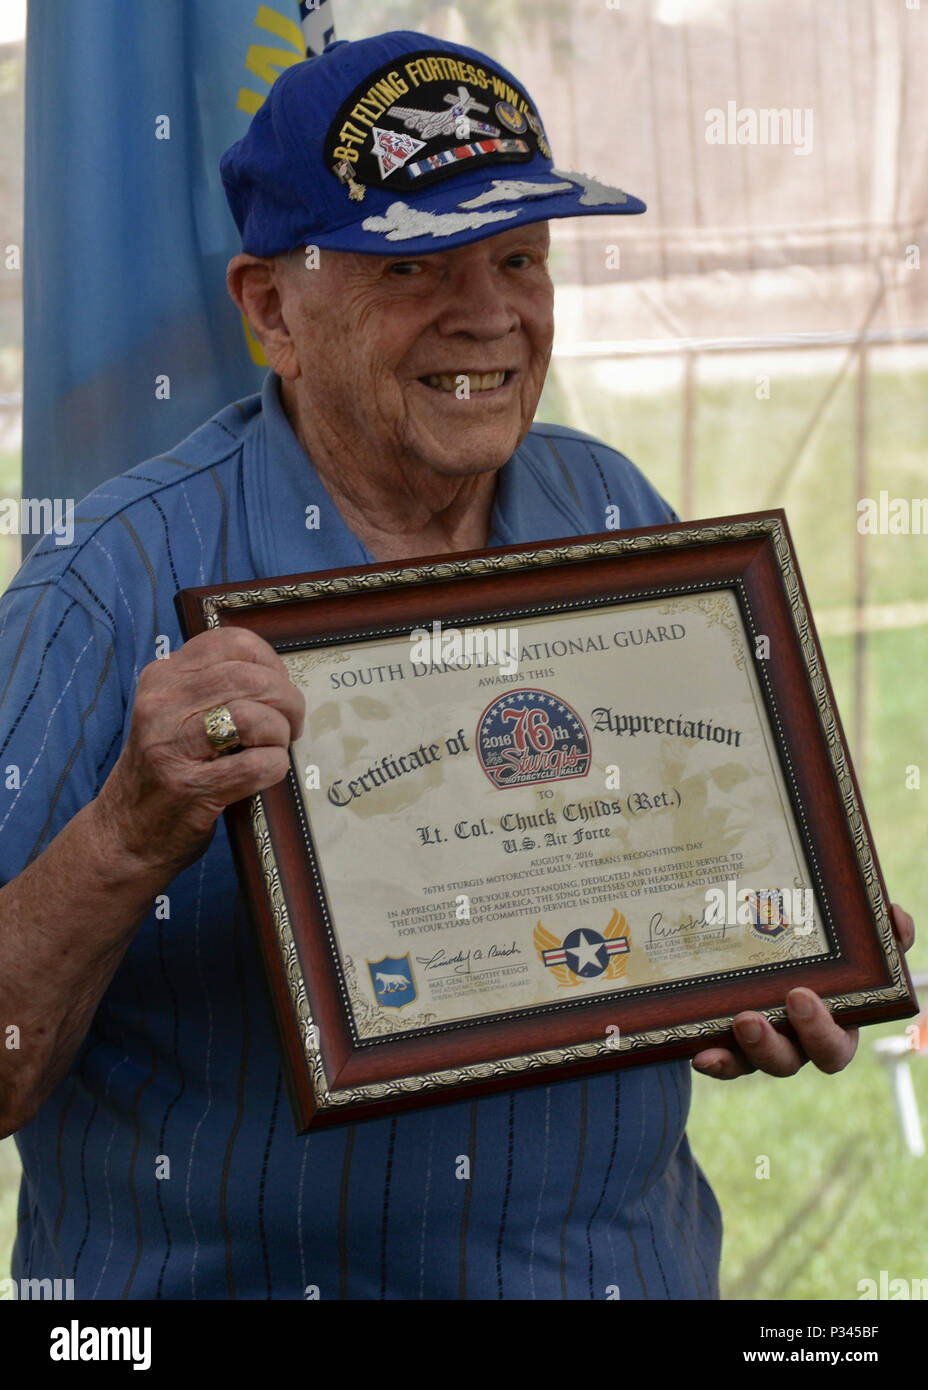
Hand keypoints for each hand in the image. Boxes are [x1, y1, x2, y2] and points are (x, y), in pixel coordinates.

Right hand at [94, 626, 305, 878]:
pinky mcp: (189, 787)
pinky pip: (257, 764)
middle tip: (291, 724)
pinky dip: (274, 769)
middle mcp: (162, 704)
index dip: (270, 662)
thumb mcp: (174, 715)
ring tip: (274, 750)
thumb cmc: (163, 772)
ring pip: (256, 716)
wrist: (123, 835)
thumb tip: (277, 677)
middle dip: (288, 700)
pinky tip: (265, 775)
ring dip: (280, 735)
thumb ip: (212, 689)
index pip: (232, 643)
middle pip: (252, 678)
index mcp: (162, 678)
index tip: (278, 686)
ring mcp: (171, 745)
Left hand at [691, 903, 914, 1079]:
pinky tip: (698, 1054)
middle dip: (774, 1043)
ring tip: (738, 1020)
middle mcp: (795, 1042)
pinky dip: (715, 1060)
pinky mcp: (731, 1040)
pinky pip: (725, 1059)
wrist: (772, 941)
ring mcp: (763, 1042)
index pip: (834, 1045)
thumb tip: (895, 918)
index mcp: (832, 1026)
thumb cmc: (825, 947)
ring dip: (748, 1048)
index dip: (820, 1031)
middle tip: (752, 1016)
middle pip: (790, 1062)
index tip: (799, 995)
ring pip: (755, 1062)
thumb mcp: (852, 938)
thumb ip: (882, 933)